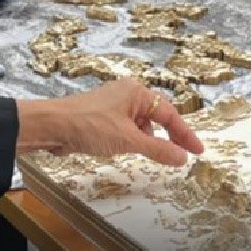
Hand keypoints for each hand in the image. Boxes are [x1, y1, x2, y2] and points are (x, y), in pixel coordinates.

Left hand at [16, 79, 205, 166]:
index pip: (170, 114)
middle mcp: (127, 95)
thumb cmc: (89, 126)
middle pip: (157, 118)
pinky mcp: (102, 118)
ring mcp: (114, 106)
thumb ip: (158, 150)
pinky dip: (132, 141)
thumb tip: (182, 158)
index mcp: (137, 92)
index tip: (198, 151)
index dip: (185, 134)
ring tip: (148, 156)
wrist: (52, 127)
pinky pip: (126, 130)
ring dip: (147, 141)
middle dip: (168, 137)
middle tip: (181, 158)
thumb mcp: (129, 140)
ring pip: (141, 126)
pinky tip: (126, 151)